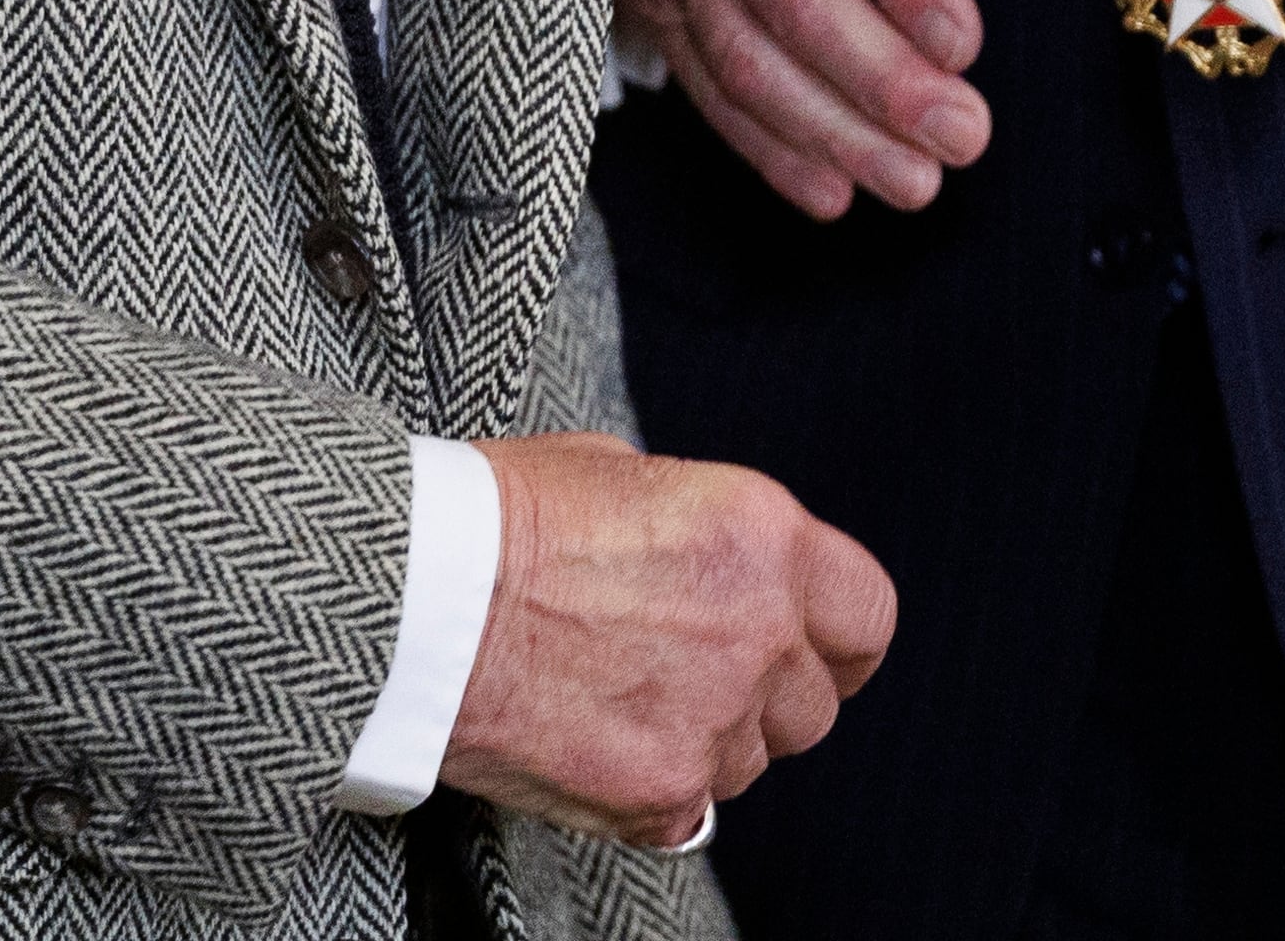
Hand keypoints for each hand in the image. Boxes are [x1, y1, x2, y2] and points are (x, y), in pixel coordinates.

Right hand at [446, 430, 895, 845]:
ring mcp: (712, 723)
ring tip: (622, 690)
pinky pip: (688, 811)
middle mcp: (756, 631)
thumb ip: (705, 530)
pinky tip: (594, 735)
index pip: (866, 615)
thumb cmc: (503, 517)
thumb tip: (722, 566)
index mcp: (760, 536)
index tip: (815, 644)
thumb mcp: (627, 473)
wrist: (418, 598)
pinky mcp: (660, 796)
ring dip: (708, 737)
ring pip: (750, 762)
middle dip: (768, 692)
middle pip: (815, 703)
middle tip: (694, 667)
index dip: (839, 635)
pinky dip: (651, 786)